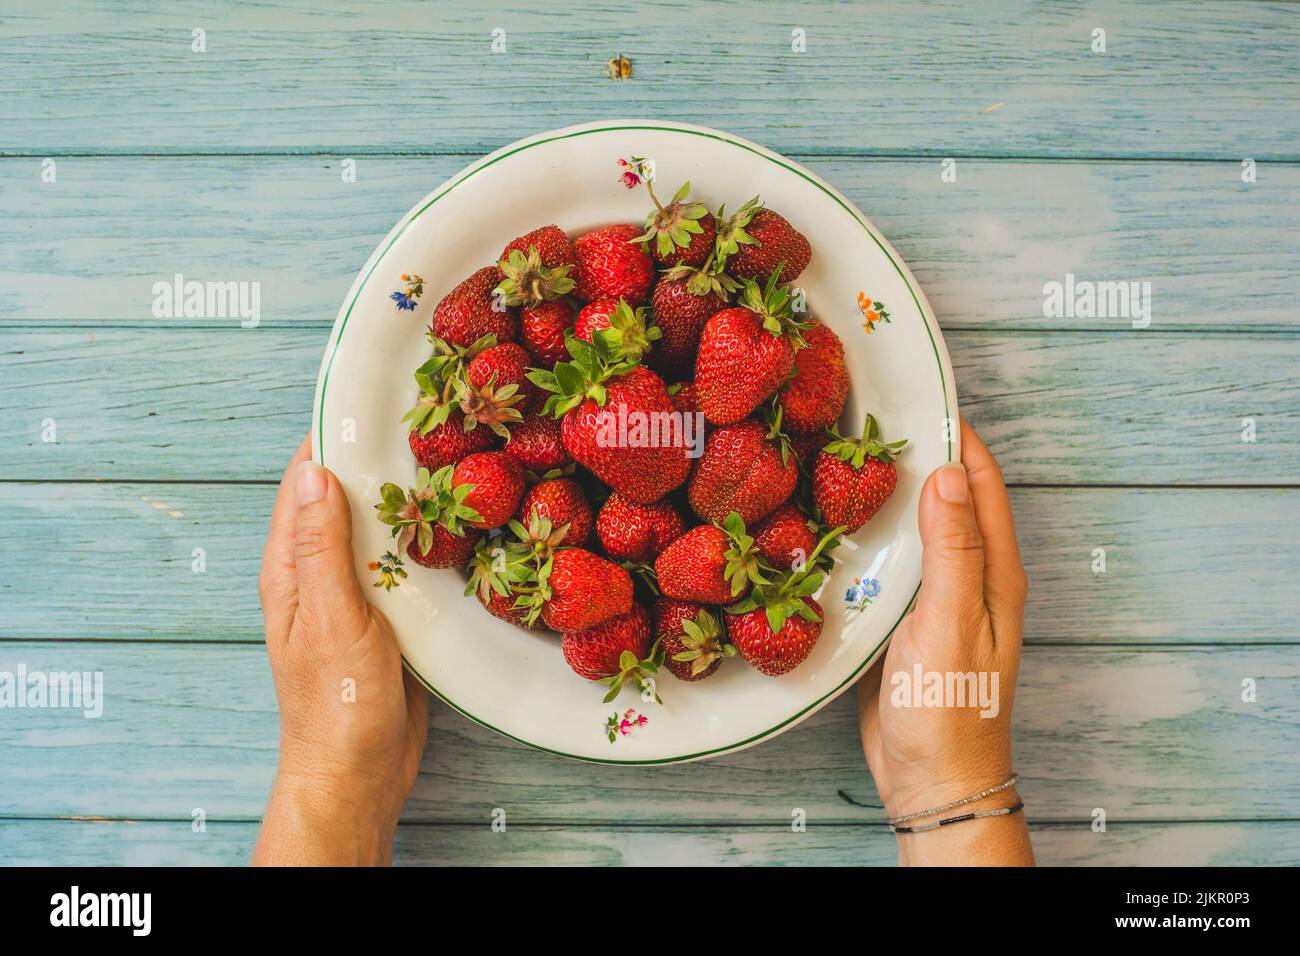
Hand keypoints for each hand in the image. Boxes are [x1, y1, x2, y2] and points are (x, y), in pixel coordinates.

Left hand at [253, 437, 427, 865]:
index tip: (374, 400)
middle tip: (431, 424)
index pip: (304, 481)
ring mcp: (355, 594)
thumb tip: (315, 470)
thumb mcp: (332, 618)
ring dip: (408, 500)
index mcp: (291, 567)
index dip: (333, 437)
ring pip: (380, 530)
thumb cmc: (337, 704)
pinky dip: (427, 540)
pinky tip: (461, 526)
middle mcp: (319, 572)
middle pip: (346, 498)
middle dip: (379, 461)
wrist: (360, 772)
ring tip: (455, 460)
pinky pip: (405, 564)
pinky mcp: (389, 616)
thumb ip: (322, 546)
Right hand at [857, 418, 1031, 864]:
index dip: (955, 435)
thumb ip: (952, 549)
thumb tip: (948, 472)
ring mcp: (934, 596)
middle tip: (865, 417)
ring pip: (912, 528)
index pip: (980, 482)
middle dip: (915, 454)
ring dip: (885, 494)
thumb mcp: (950, 622)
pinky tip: (832, 523)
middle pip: (945, 498)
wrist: (930, 779)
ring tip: (841, 456)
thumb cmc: (950, 708)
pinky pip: (887, 563)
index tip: (919, 393)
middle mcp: (968, 575)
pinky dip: (866, 535)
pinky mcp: (902, 618)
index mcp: (994, 571)